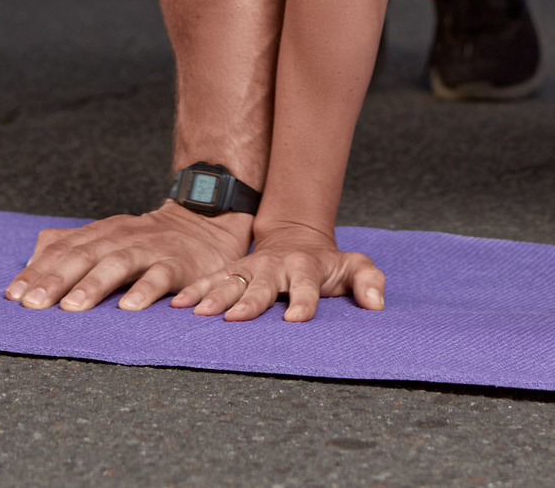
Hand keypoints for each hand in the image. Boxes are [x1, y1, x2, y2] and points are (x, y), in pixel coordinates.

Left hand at [2, 202, 248, 311]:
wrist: (204, 222)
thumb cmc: (147, 239)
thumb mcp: (105, 238)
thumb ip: (69, 247)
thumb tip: (30, 266)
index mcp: (99, 233)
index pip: (61, 250)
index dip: (36, 272)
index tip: (14, 296)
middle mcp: (119, 237)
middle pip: (82, 255)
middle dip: (55, 280)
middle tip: (33, 305)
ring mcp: (149, 249)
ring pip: (117, 263)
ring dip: (93, 285)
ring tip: (72, 307)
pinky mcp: (177, 263)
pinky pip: (160, 276)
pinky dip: (144, 291)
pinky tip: (129, 308)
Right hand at [179, 221, 384, 322]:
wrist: (296, 236)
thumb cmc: (327, 262)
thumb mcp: (354, 265)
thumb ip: (369, 281)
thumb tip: (376, 304)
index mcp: (305, 266)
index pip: (306, 285)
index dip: (303, 301)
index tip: (297, 319)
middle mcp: (274, 266)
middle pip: (261, 285)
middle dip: (249, 301)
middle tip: (234, 318)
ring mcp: (251, 267)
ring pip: (230, 281)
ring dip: (214, 296)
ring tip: (197, 312)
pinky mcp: (233, 271)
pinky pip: (210, 281)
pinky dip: (194, 292)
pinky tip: (178, 305)